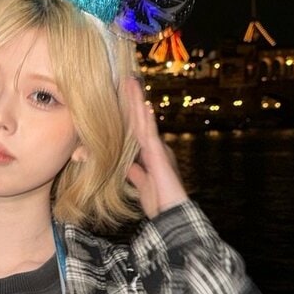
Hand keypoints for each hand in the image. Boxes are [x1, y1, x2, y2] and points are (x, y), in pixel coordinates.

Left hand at [123, 77, 187, 218]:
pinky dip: (145, 119)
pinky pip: (149, 133)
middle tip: (126, 79)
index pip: (137, 129)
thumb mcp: (142, 185)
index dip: (130, 113)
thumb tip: (127, 165)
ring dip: (137, 101)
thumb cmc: (160, 203)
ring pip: (144, 121)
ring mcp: (158, 149)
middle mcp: (156, 148)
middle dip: (133, 100)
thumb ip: (136, 173)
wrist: (172, 215)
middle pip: (140, 120)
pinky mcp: (158, 154)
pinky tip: (141, 104)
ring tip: (130, 82)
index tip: (121, 96)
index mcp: (151, 154)